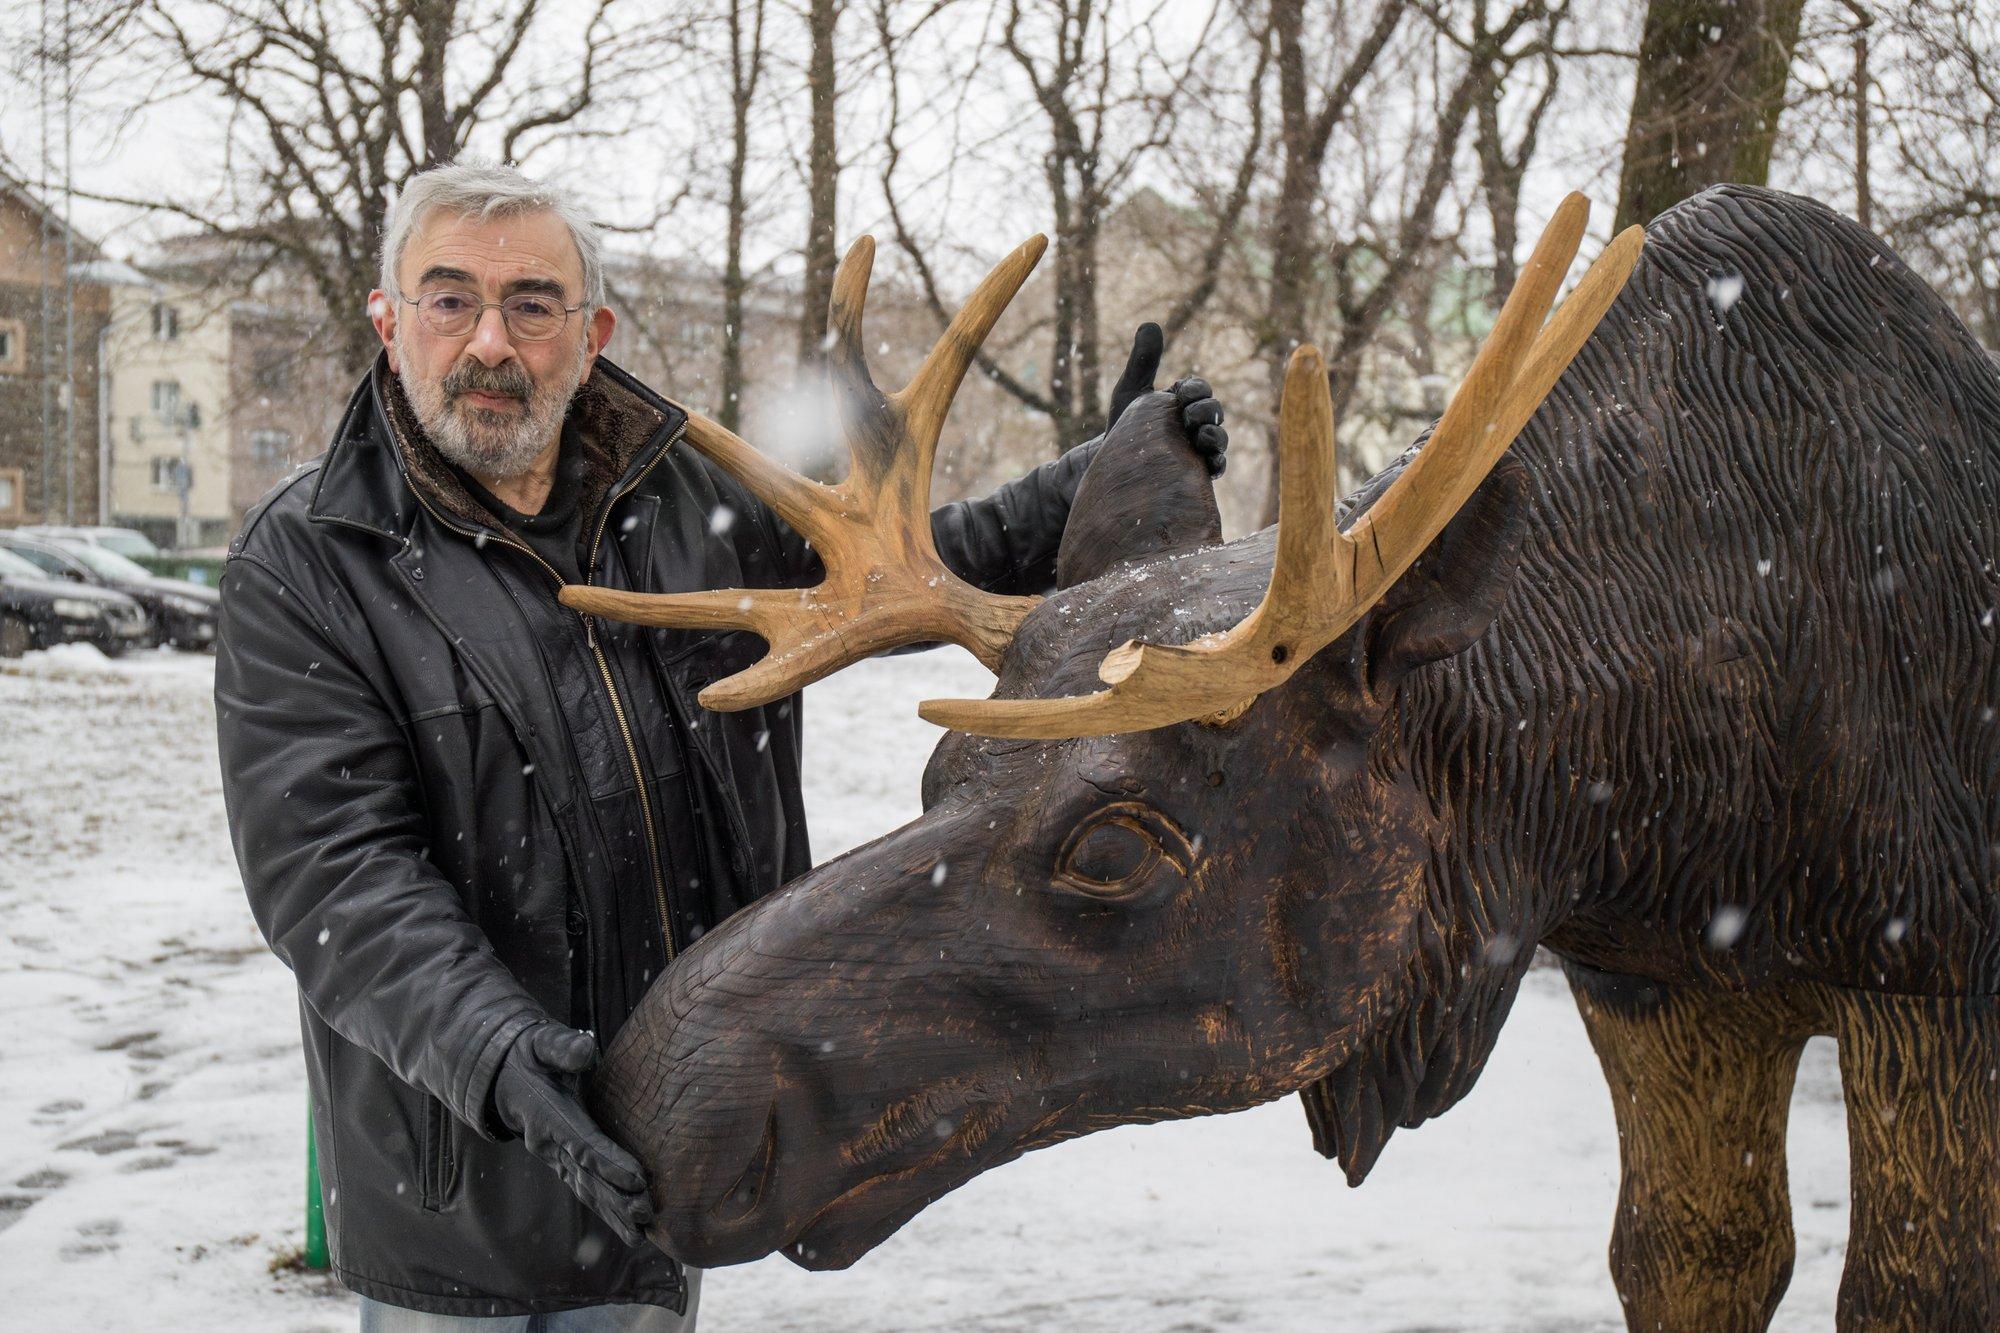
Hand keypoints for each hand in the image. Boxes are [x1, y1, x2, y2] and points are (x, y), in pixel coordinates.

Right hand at [491, 1022, 654, 1245]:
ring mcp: (554, 1158)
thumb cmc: (530, 1055)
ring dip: (612, 1212)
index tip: (638, 1180)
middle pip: (587, 1176)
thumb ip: (562, 1047)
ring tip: (641, 1235)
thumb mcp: (542, 1043)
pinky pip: (584, 1190)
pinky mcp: (562, 1163)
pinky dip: (605, 1210)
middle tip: (647, 1215)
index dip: (610, 1163)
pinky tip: (627, 1229)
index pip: (583, 1144)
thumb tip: (584, 1050)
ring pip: (585, 1190)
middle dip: (616, 1198)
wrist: (503, 1076)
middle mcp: (549, 1144)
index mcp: (549, 1116)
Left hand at [1105, 322, 1228, 476]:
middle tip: (1189, 416)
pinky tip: (1209, 461)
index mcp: (1182, 401)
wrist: (1109, 464)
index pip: (1200, 389)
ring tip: (1200, 436)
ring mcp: (1198, 448)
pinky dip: (1217, 462)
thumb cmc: (1122, 426)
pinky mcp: (1196, 472)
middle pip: (1214, 412)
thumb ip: (1143, 361)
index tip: (1180, 393)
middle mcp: (1195, 423)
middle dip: (1206, 411)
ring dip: (1215, 436)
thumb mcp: (1130, 390)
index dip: (1196, 389)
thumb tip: (1150, 324)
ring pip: (1219, 439)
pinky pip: (1216, 466)